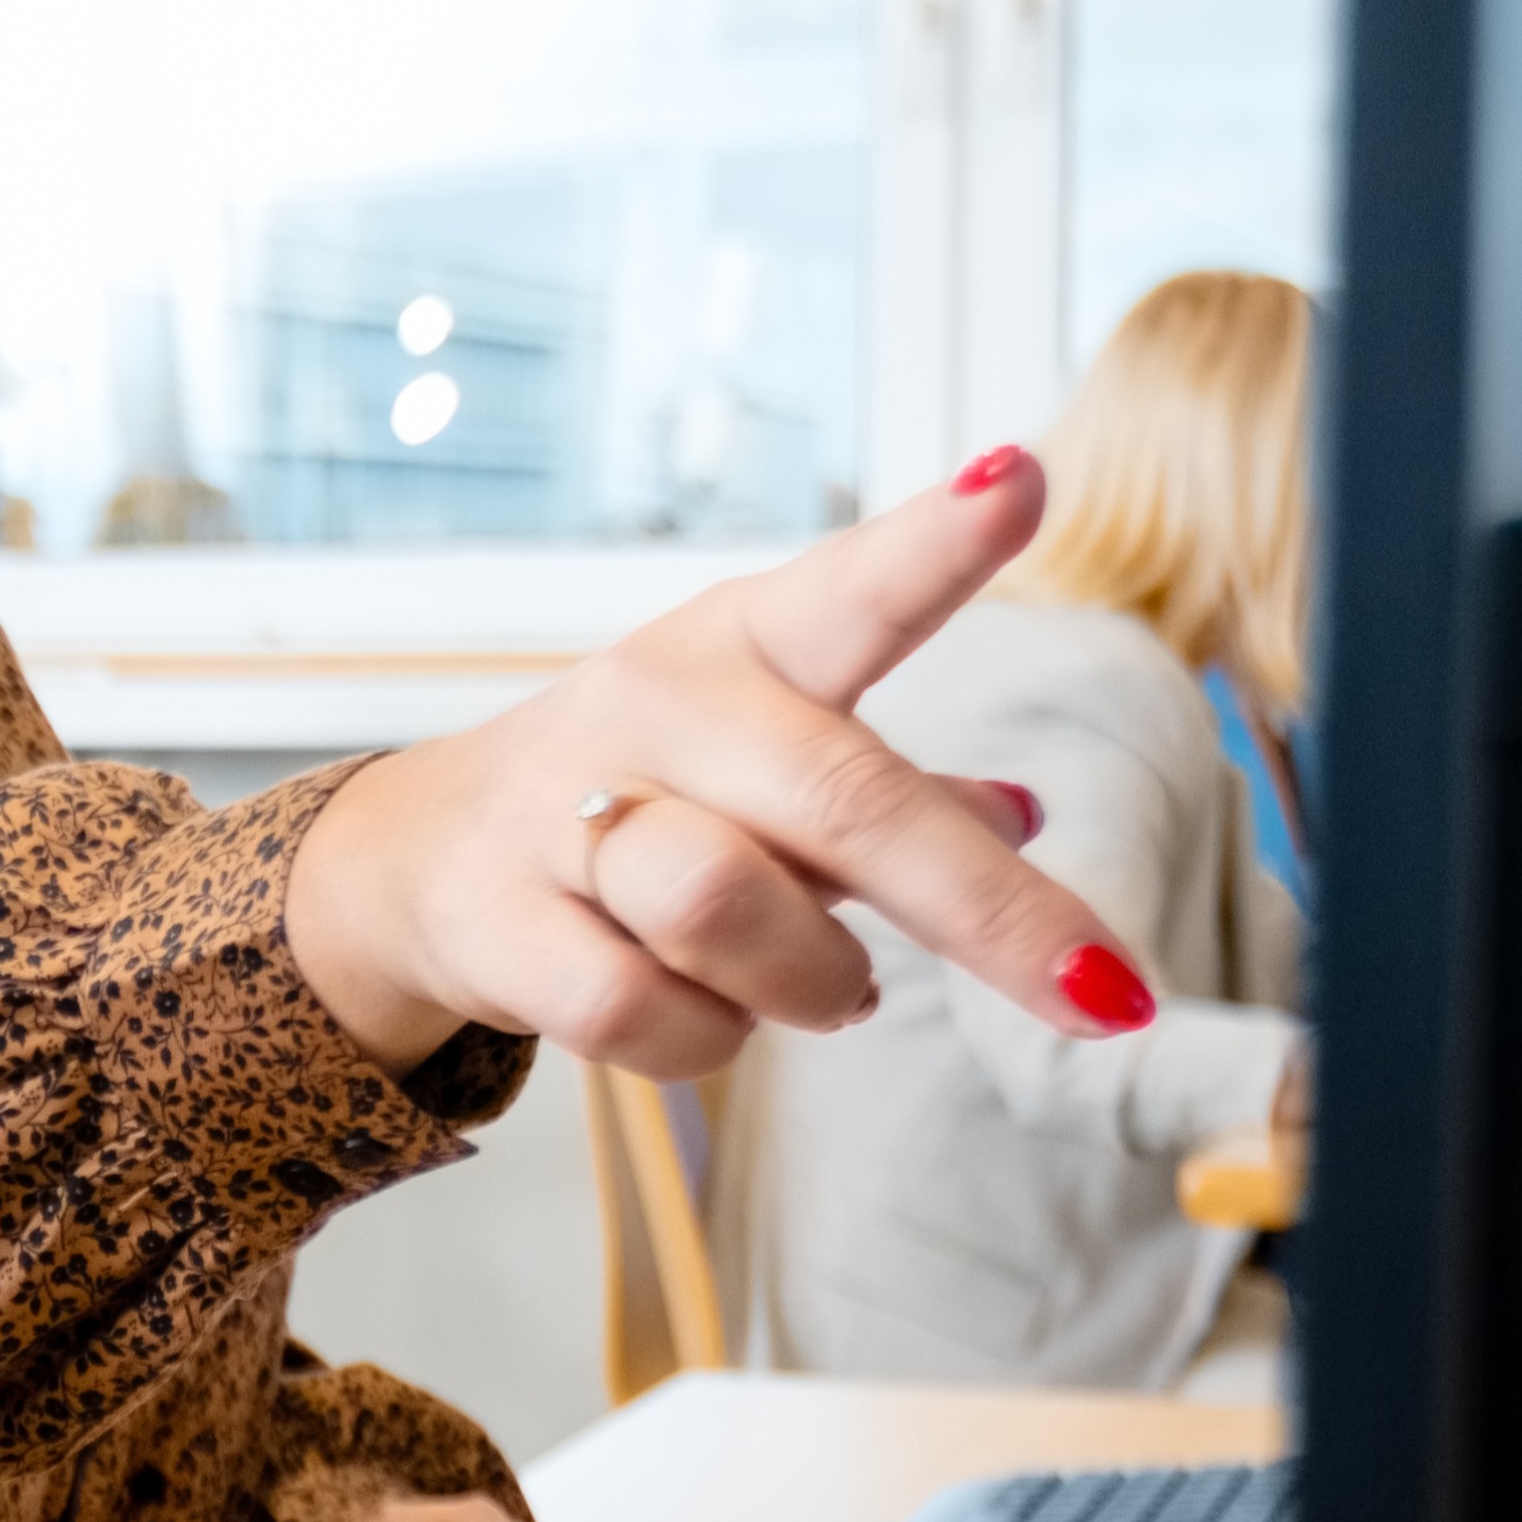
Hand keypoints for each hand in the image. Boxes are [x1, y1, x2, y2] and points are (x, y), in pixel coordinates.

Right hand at [278, 450, 1134, 1080]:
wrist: (419, 854)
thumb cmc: (643, 796)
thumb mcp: (769, 760)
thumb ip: (898, 796)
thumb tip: (1028, 815)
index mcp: (743, 645)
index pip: (849, 587)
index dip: (937, 541)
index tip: (1023, 482)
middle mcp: (655, 707)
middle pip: (836, 797)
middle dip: (987, 907)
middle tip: (1101, 992)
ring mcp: (561, 812)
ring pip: (721, 909)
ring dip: (813, 981)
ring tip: (825, 990)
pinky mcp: (497, 923)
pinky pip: (637, 1012)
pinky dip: (705, 1039)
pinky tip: (707, 1014)